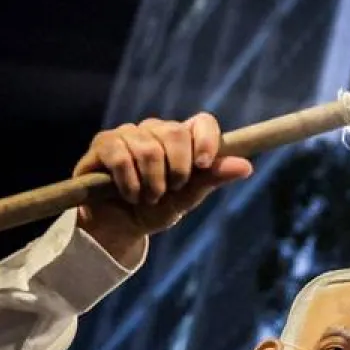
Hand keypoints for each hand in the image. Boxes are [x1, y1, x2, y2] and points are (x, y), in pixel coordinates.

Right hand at [73, 114, 251, 266]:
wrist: (118, 227)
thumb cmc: (155, 209)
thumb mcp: (186, 199)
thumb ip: (212, 180)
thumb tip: (246, 167)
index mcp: (182, 140)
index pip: (203, 122)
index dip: (207, 140)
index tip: (204, 165)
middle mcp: (156, 130)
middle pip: (175, 133)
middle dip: (177, 170)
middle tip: (170, 191)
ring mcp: (128, 134)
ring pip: (148, 148)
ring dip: (152, 182)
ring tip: (148, 198)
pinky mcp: (103, 143)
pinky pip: (120, 155)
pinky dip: (129, 182)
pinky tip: (130, 194)